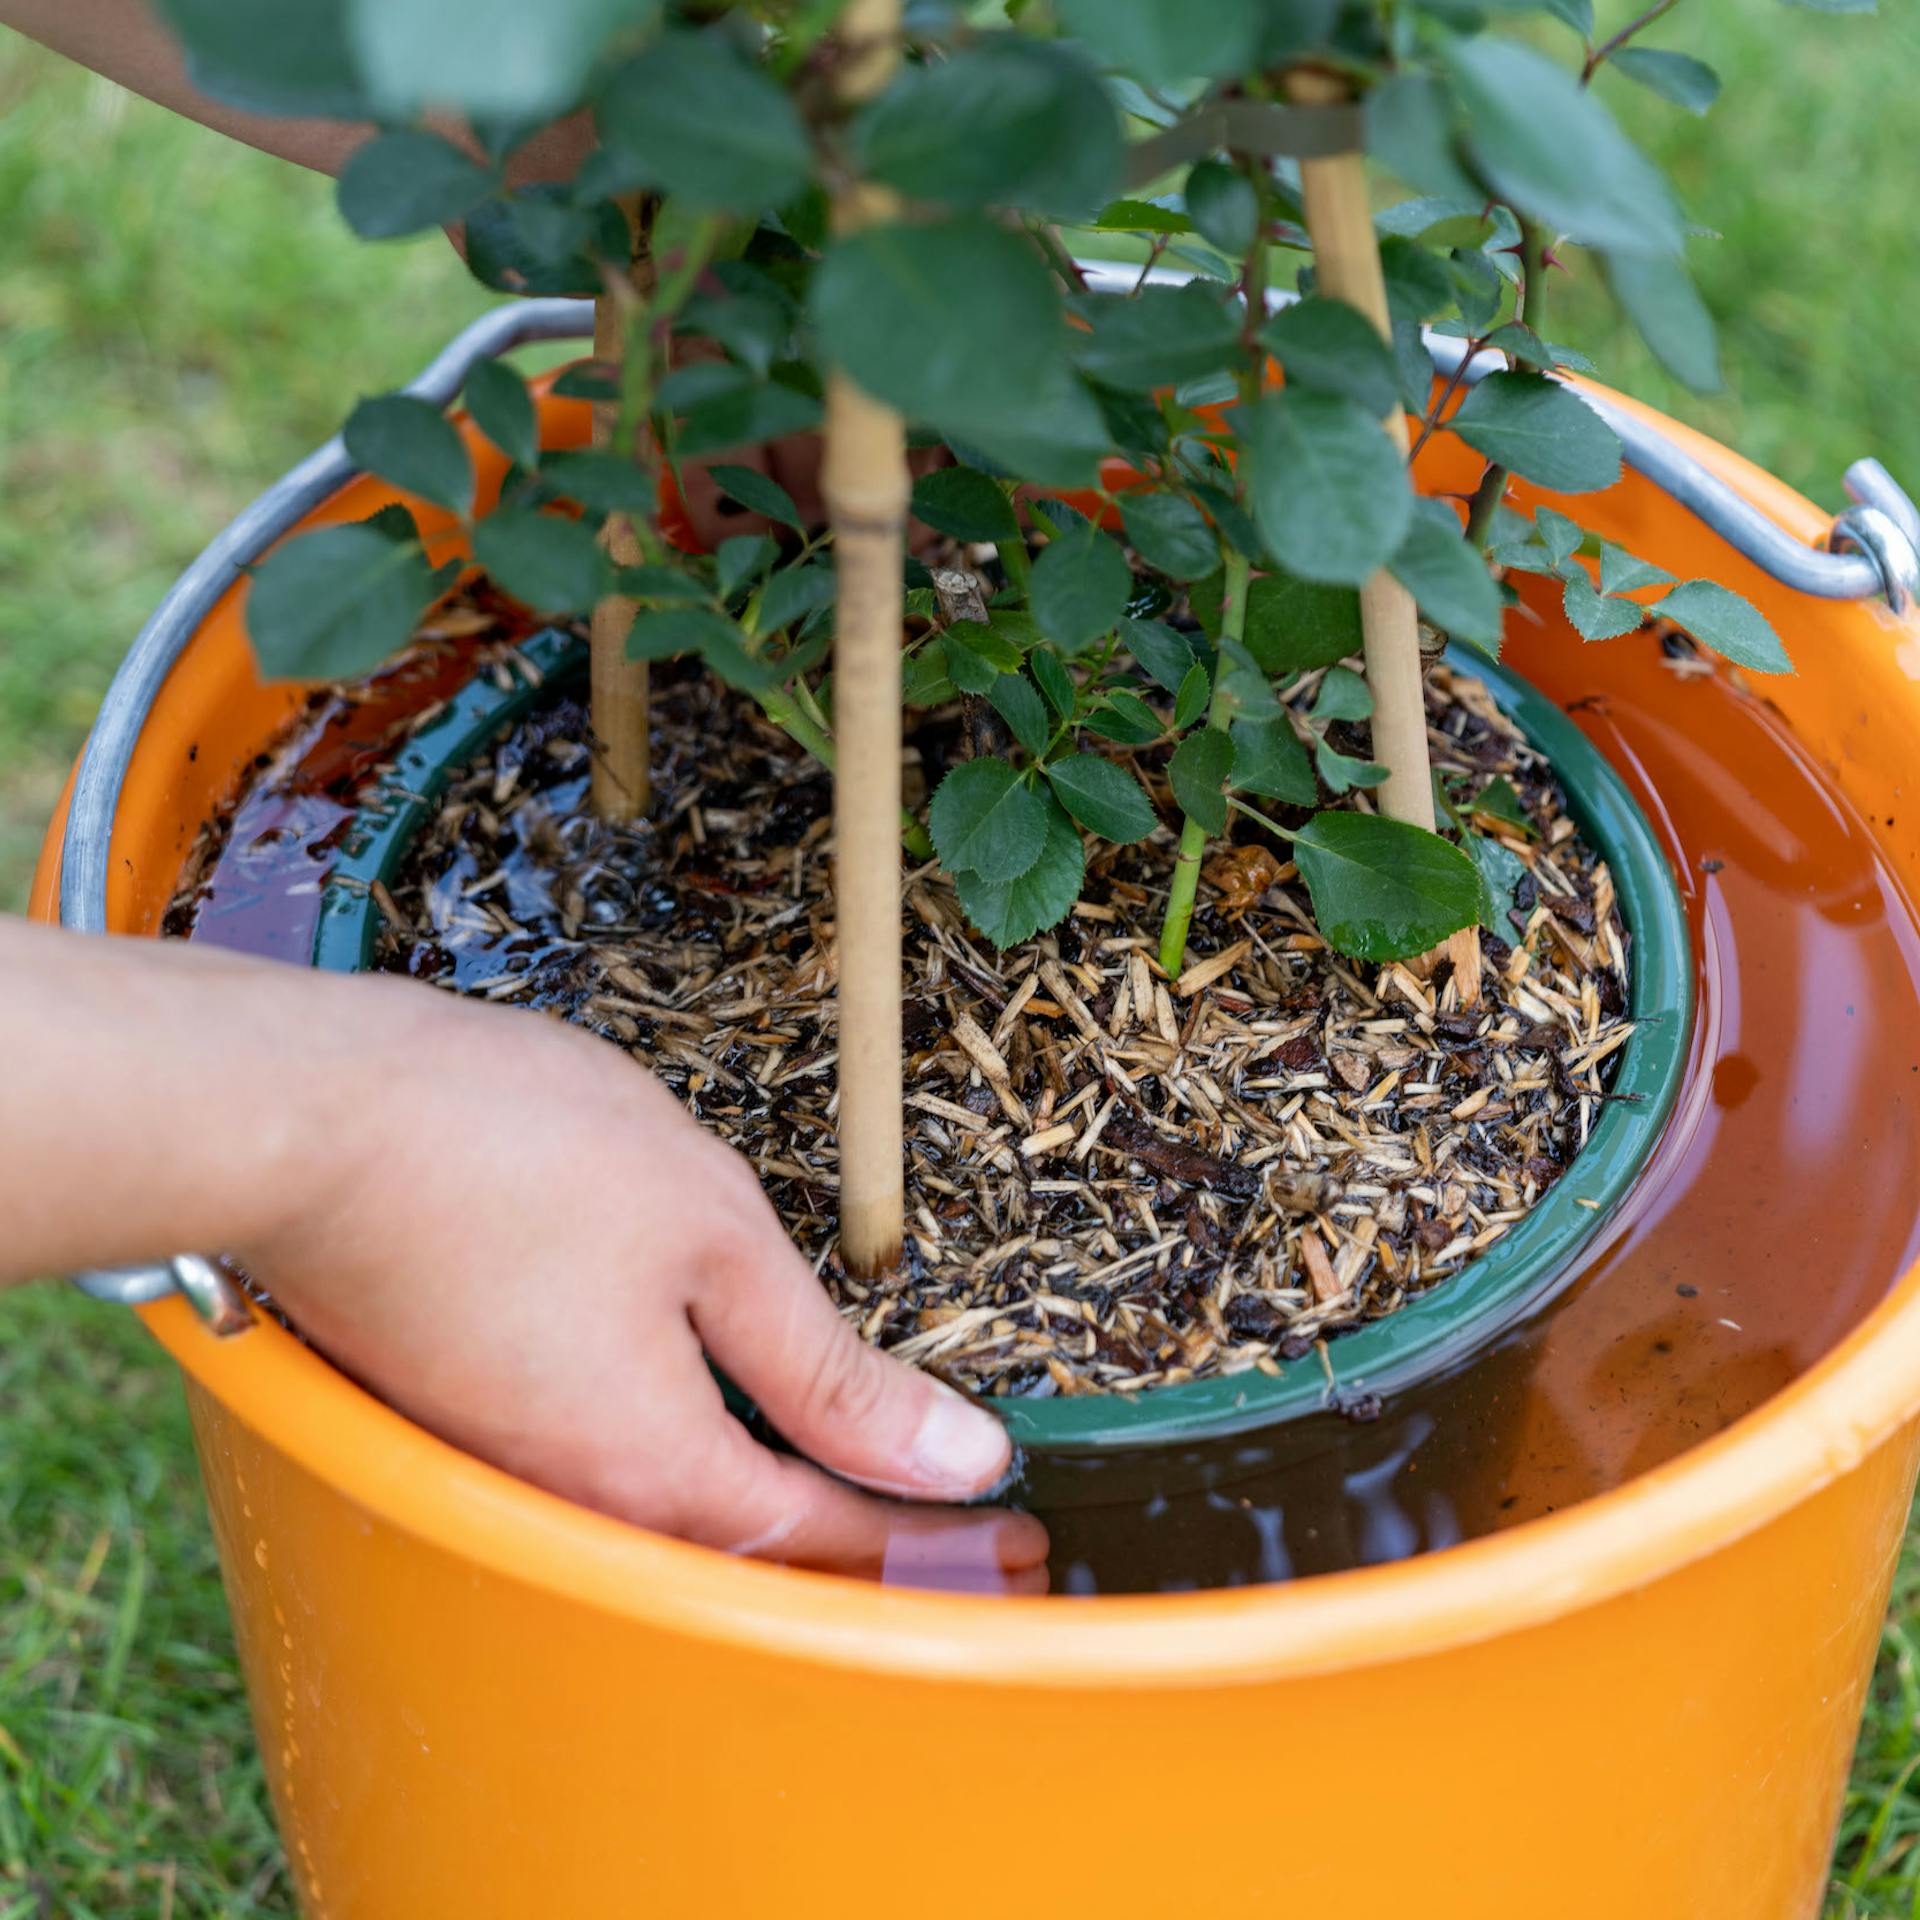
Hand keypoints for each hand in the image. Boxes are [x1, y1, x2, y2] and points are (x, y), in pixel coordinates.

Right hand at [1, 920, 1046, 1590]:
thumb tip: (952, 1458)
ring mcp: (517, 1462)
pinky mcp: (476, 1413)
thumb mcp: (714, 1242)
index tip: (1017, 1545)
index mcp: (656, 1468)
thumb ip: (828, 1371)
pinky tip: (747, 1429)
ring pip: (690, 1528)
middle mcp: (581, 1497)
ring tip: (884, 1489)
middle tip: (974, 1536)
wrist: (308, 1116)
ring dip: (798, 1516)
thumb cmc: (510, 1151)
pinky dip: (714, 1473)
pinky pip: (624, 1479)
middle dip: (880, 1552)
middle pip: (760, 1561)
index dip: (936, 1546)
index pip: (829, 1541)